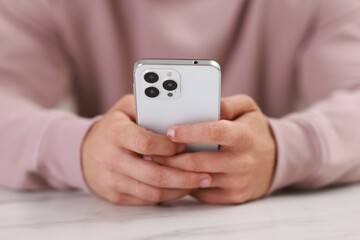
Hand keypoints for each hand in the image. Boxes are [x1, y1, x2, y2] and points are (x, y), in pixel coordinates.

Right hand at [81, 95, 211, 204]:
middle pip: (154, 174)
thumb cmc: (114, 127)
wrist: (84, 153)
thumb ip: (148, 106)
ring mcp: (112, 180)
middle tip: (206, 175)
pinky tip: (181, 188)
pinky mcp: (116, 196)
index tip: (185, 144)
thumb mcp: (126, 108)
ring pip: (153, 192)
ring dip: (180, 189)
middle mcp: (111, 159)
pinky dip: (167, 196)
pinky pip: (147, 200)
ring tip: (199, 183)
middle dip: (185, 176)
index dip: (169, 146)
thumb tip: (180, 109)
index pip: (145, 142)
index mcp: (115, 133)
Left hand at [152, 95, 275, 203]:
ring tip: (155, 162)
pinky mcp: (232, 197)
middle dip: (170, 157)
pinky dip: (185, 184)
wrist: (274, 161)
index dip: (190, 132)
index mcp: (244, 136)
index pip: (215, 132)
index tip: (169, 130)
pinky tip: (173, 175)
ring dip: (173, 172)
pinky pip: (202, 192)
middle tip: (150, 151)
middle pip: (199, 161)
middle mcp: (242, 161)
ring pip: (197, 179)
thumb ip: (226, 103)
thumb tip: (203, 102)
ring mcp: (237, 182)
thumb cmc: (253, 131)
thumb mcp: (247, 108)